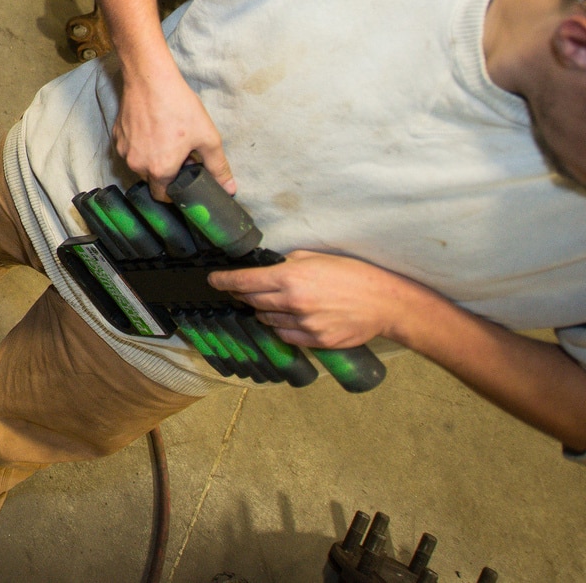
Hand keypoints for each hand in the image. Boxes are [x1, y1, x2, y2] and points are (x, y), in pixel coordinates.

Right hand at [111, 65, 233, 201]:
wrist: (150, 79)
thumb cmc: (179, 107)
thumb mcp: (207, 137)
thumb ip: (218, 167)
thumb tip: (229, 189)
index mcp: (159, 170)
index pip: (164, 196)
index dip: (177, 191)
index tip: (185, 178)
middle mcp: (137, 164)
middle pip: (152, 180)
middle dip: (166, 173)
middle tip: (181, 154)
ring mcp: (124, 150)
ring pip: (140, 164)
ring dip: (153, 159)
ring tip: (167, 139)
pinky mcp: (117, 136)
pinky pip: (131, 150)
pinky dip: (142, 146)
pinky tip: (154, 129)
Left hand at [207, 251, 419, 349]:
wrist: (385, 303)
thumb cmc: (354, 275)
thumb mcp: (317, 258)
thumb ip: (289, 262)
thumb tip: (269, 265)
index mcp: (290, 277)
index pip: (244, 281)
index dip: (224, 281)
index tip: (213, 281)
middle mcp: (292, 302)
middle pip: (252, 301)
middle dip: (243, 295)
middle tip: (241, 291)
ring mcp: (303, 324)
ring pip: (266, 319)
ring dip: (263, 311)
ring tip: (272, 303)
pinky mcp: (315, 340)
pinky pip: (285, 335)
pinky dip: (281, 327)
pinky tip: (289, 318)